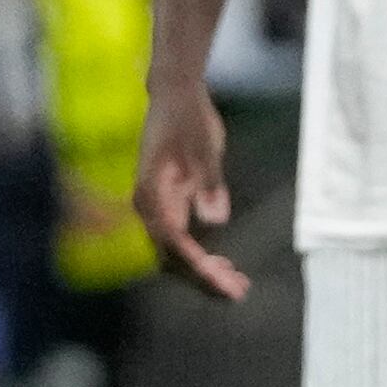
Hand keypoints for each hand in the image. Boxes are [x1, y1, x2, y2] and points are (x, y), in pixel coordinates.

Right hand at [134, 72, 248, 300]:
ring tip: (236, 285)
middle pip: (172, 256)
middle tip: (237, 292)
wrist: (175, 94)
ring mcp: (157, 207)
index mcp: (152, 194)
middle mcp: (149, 206)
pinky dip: (201, 257)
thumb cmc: (189, 117)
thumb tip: (215, 221)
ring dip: (203, 272)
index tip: (223, 281)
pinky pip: (181, 241)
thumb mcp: (205, 146)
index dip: (197, 266)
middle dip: (203, 278)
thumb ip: (210, 183)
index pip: (173, 241)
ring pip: (175, 254)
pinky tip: (224, 266)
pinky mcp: (168, 205)